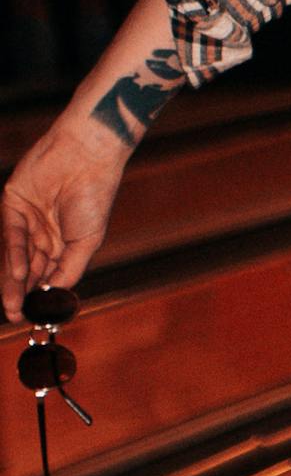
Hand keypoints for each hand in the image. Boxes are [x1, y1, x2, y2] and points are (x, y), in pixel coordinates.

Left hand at [2, 114, 129, 321]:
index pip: (45, 274)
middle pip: (27, 269)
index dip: (38, 295)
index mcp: (62, 243)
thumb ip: (69, 269)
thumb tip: (55, 295)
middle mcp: (41, 234)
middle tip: (14, 315)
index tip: (33, 317)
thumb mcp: (87, 242)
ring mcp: (26, 219)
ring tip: (11, 304)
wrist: (87, 159)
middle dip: (20, 292)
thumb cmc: (95, 197)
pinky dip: (13, 255)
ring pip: (16, 256)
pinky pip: (11, 234)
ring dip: (13, 280)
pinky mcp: (12, 204)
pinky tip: (16, 273)